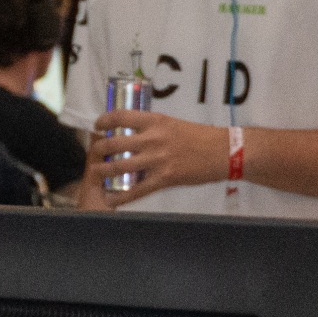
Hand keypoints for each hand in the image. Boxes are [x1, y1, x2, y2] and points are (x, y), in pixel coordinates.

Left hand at [87, 109, 225, 206]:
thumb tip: (131, 131)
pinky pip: (137, 189)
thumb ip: (152, 127)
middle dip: (98, 149)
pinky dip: (121, 196)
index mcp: (155, 121)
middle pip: (114, 143)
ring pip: (120, 166)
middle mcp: (152, 138)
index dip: (104, 121)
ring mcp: (157, 159)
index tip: (97, 126)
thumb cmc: (199, 136)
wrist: (223, 152)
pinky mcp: (164, 178)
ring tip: (96, 173)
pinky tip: (111, 199)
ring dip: (104, 171)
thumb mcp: (172, 123)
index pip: (120, 116)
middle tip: (94, 153)